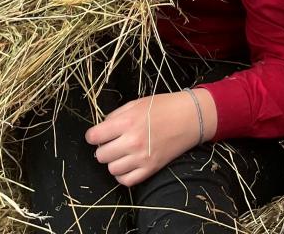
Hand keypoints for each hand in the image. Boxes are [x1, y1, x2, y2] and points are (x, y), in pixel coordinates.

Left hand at [85, 89, 216, 186]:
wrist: (190, 118)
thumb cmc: (164, 107)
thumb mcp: (136, 103)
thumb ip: (116, 116)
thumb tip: (101, 129)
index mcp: (126, 122)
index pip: (94, 137)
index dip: (93, 136)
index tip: (97, 135)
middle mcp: (132, 141)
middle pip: (101, 155)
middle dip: (103, 149)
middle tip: (112, 143)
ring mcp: (142, 157)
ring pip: (112, 169)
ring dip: (113, 162)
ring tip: (121, 154)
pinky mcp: (151, 169)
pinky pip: (127, 180)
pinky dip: (123, 175)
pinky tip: (127, 165)